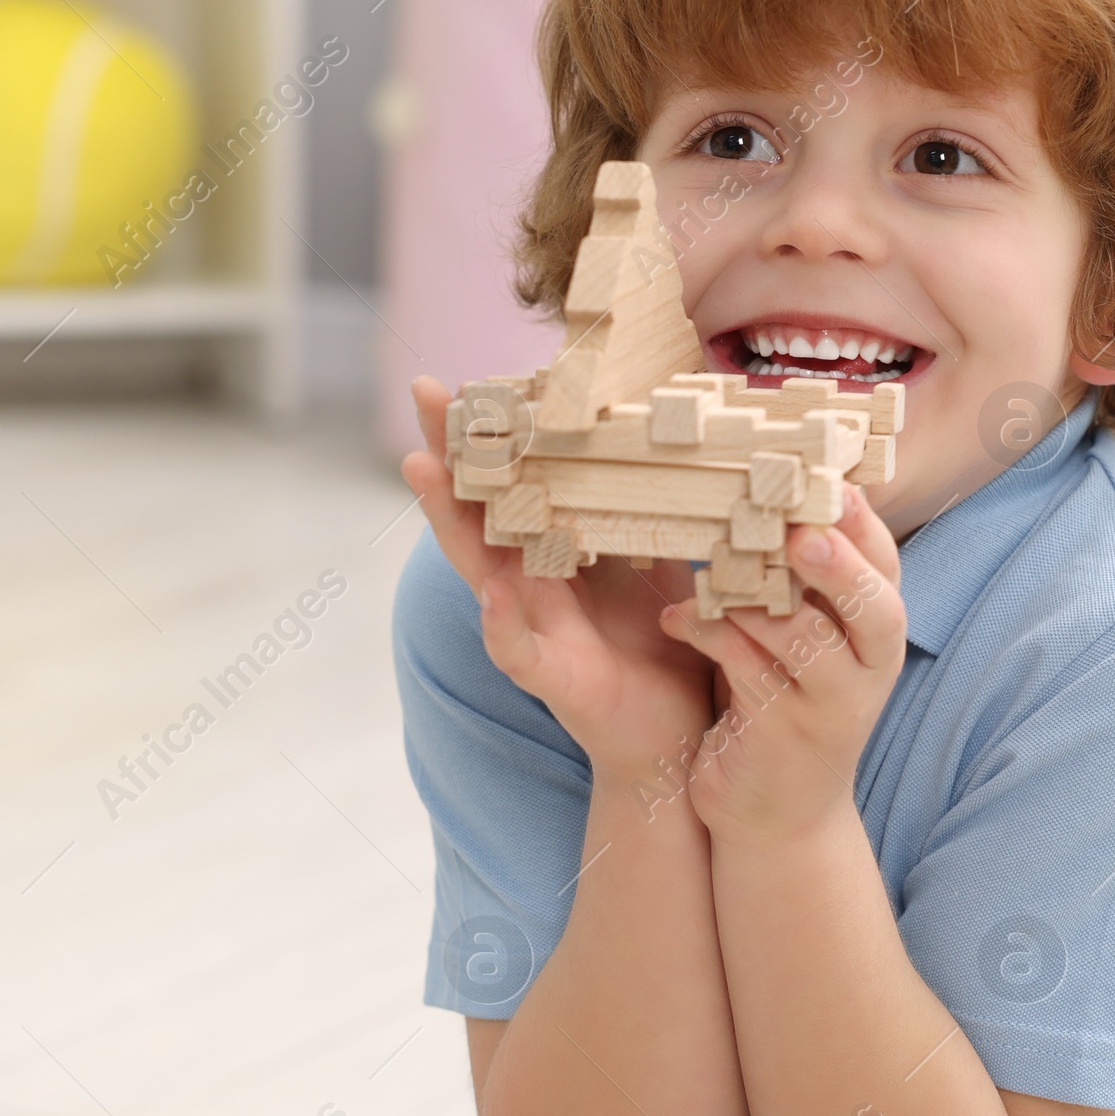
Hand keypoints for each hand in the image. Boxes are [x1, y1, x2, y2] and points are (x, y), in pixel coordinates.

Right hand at [403, 377, 716, 780]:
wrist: (679, 741)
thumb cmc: (670, 650)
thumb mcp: (670, 566)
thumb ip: (665, 514)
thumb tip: (692, 442)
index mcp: (564, 553)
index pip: (523, 482)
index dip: (500, 434)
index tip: (482, 374)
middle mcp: (537, 584)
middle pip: (483, 509)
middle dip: (453, 452)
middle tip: (427, 393)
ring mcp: (536, 630)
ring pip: (480, 568)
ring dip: (449, 520)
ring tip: (422, 469)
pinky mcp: (554, 681)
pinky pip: (518, 652)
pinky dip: (502, 623)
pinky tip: (492, 593)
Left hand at [658, 483, 905, 845]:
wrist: (777, 815)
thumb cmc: (786, 705)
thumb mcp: (808, 642)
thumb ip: (804, 583)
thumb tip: (774, 487)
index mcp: (877, 635)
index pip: (887, 568)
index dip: (862, 525)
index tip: (831, 480)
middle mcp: (868, 671)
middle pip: (874, 608)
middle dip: (839, 565)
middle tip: (801, 530)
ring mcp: (831, 708)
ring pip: (807, 639)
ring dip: (758, 596)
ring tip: (716, 563)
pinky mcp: (784, 736)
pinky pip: (747, 672)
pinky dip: (712, 634)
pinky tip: (676, 616)